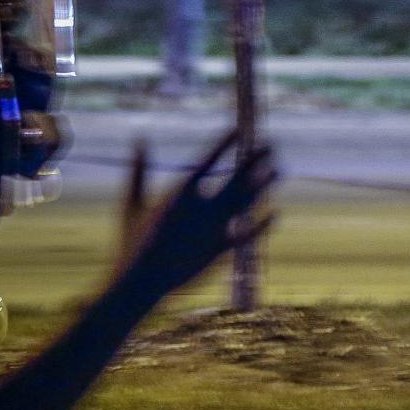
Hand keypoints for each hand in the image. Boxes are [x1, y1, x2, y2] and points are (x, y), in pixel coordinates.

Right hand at [121, 129, 277, 298]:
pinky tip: (275, 213)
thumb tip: (139, 140)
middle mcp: (202, 208)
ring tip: (277, 170)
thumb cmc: (132, 240)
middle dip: (253, 160)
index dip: (223, 144)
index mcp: (179, 193)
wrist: (141, 279)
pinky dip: (260, 225)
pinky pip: (246, 235)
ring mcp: (214, 229)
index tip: (237, 130)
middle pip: (235, 178)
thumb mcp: (131, 202)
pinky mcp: (220, 250)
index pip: (208, 161)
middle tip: (270, 145)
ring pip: (245, 202)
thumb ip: (139, 171)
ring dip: (263, 185)